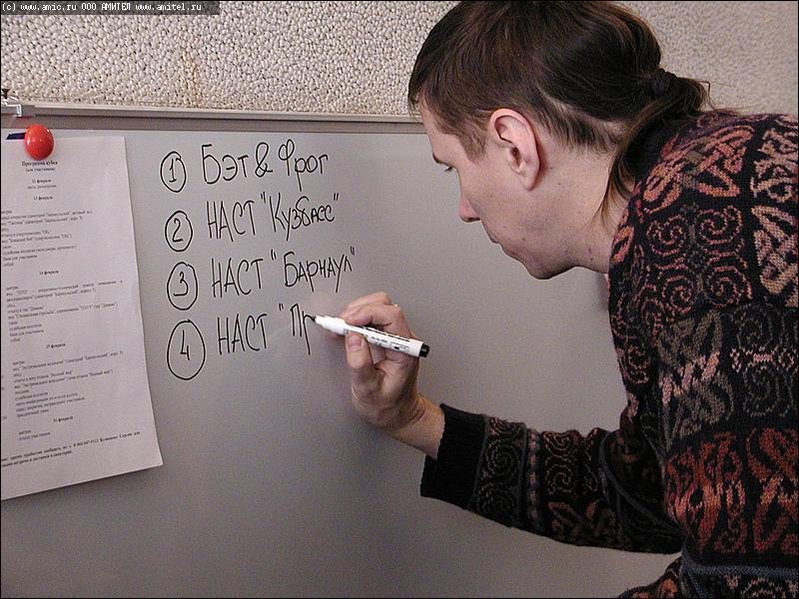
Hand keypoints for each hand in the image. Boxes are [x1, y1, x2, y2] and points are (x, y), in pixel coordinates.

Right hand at [340, 292, 423, 434]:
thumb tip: (352, 337)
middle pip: (385, 305)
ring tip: (339, 328)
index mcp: (405, 350)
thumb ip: (360, 364)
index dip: (366, 313)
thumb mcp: (368, 390)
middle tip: (339, 325)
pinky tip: (345, 330)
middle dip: (358, 310)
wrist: (398, 414)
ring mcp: (396, 337)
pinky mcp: (387, 337)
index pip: (391, 316)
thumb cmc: (387, 407)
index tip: (346, 322)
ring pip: (379, 307)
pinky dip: (356, 319)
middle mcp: (404, 339)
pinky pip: (373, 318)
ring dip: (356, 313)